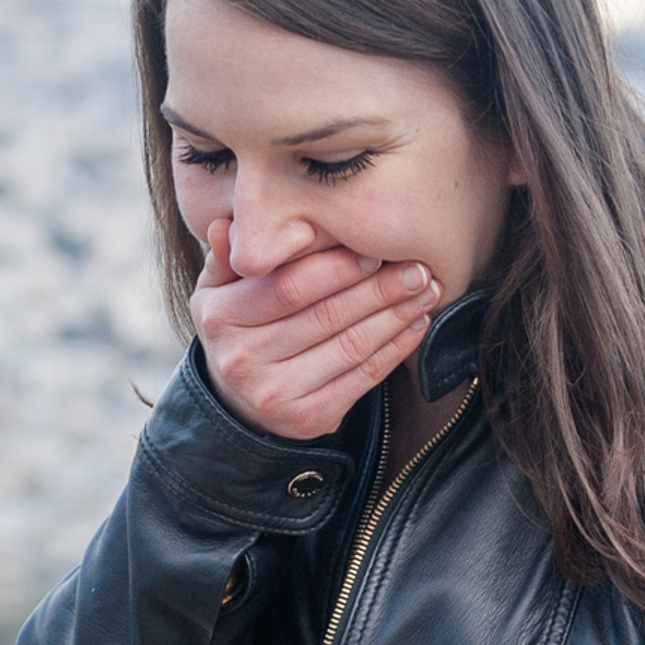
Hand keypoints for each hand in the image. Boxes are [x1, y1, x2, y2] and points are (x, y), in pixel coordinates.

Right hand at [193, 221, 443, 440]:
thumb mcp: (218, 290)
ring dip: (396, 316)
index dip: (337, 269)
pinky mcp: (307, 419)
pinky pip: (362, 378)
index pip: (289, 287)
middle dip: (380, 290)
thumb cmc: (239, 329)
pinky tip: (416, 325)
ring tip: (426, 291)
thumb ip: (229, 256)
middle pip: (327, 316)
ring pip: (350, 346)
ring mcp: (276, 394)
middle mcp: (243, 360)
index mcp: (220, 318)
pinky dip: (395, 349)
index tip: (375, 252)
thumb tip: (227, 225)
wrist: (239, 402)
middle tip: (418, 269)